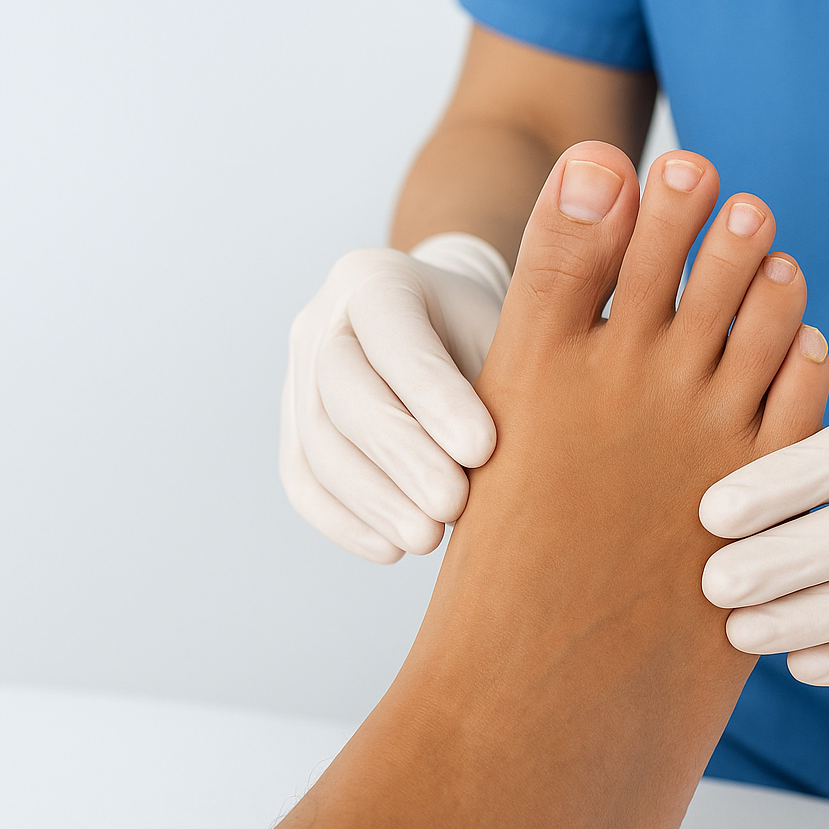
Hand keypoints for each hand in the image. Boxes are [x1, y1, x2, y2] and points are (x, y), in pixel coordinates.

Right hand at [279, 234, 507, 562]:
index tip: (482, 449)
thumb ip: (513, 367)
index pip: (394, 333)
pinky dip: (344, 521)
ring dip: (373, 500)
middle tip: (451, 505)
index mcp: (375, 278)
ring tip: (428, 539)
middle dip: (400, 455)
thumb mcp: (509, 327)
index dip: (433, 394)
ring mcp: (296, 376)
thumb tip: (536, 442)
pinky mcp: (292, 429)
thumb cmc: (490, 335)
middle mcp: (321, 320)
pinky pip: (303, 480)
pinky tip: (391, 550)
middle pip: (343, 391)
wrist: (446, 335)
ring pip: (317, 444)